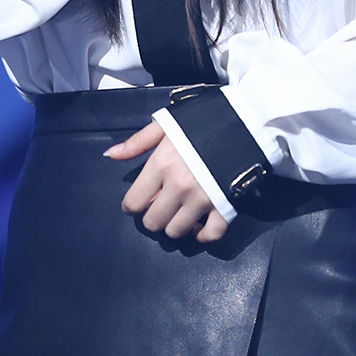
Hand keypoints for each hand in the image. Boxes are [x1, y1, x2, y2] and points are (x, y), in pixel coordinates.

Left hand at [105, 121, 228, 243]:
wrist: (245, 120)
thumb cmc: (203, 120)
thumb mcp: (167, 124)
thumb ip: (137, 142)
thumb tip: (110, 155)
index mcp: (161, 165)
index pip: (133, 202)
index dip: (132, 204)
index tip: (139, 200)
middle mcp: (179, 186)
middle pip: (153, 222)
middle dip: (153, 215)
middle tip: (161, 204)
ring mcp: (202, 199)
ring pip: (176, 232)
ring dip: (174, 224)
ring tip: (179, 211)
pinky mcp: (225, 207)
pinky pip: (209, 235)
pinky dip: (202, 235)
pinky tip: (199, 224)